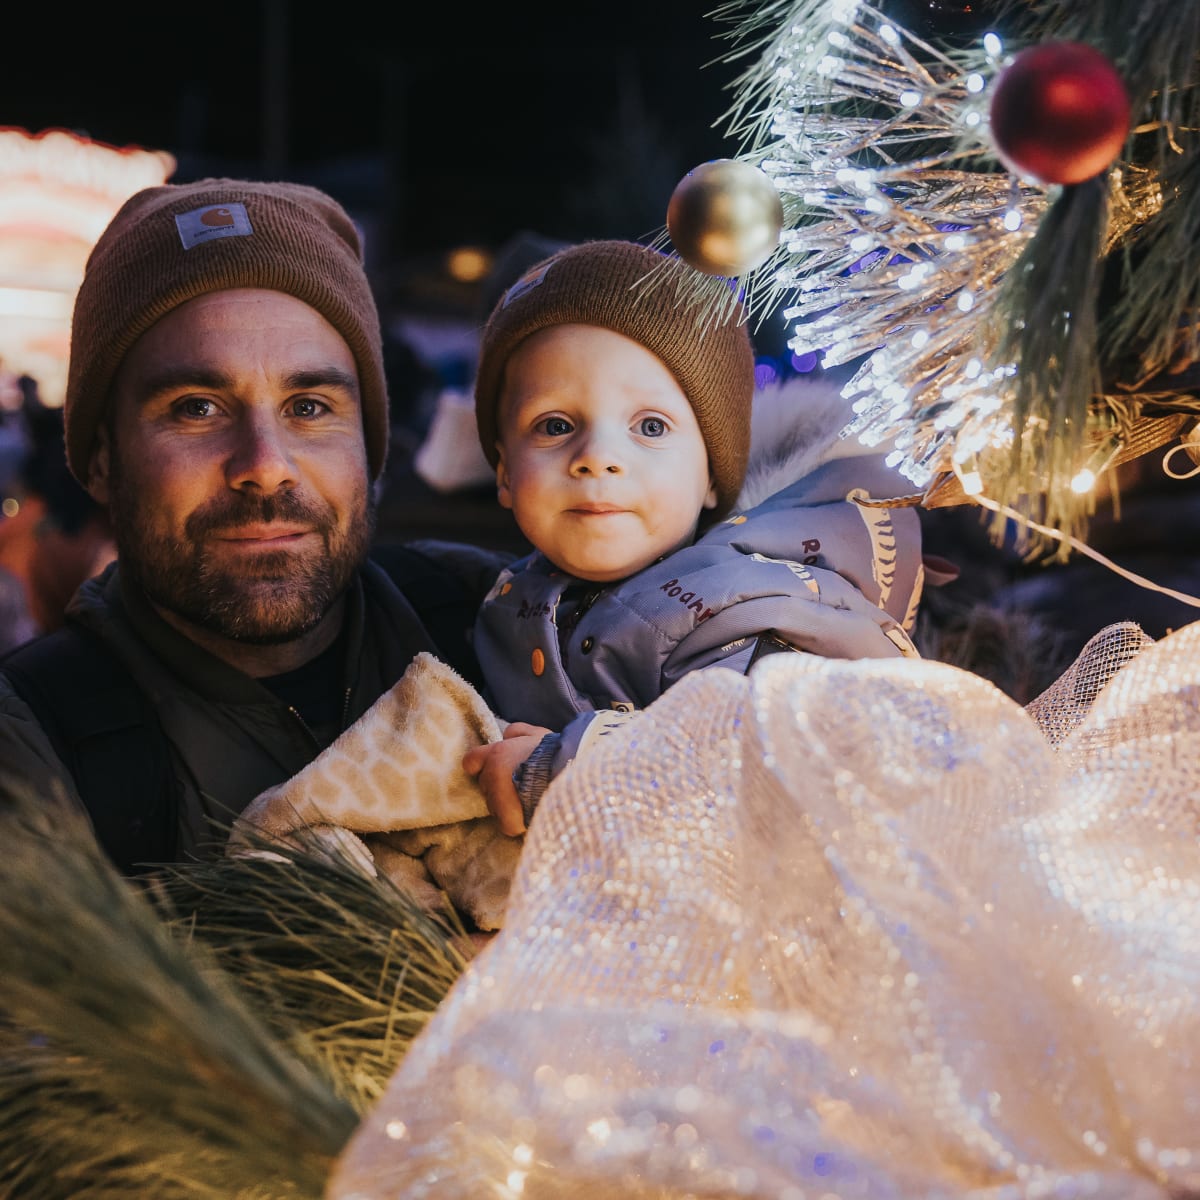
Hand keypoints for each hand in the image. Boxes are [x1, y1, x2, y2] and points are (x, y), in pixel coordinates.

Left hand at [462, 722, 550, 836]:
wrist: (574, 778)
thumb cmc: (557, 754)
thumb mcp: (539, 735)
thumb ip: (519, 732)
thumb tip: (507, 735)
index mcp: (497, 754)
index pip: (471, 761)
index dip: (481, 765)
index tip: (497, 768)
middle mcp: (492, 776)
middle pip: (485, 785)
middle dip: (498, 785)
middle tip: (522, 784)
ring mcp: (498, 800)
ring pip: (493, 805)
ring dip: (506, 803)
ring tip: (530, 799)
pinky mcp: (508, 821)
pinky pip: (505, 823)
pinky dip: (515, 822)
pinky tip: (530, 815)